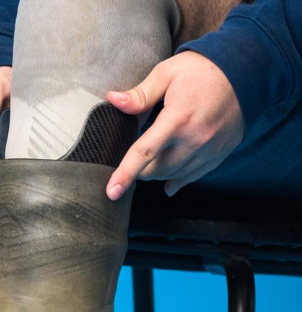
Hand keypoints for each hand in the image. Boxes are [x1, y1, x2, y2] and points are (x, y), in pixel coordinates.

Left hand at [105, 51, 243, 199]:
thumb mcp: (167, 73)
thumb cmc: (203, 69)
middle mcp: (195, 139)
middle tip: (133, 159)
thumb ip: (140, 94)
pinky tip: (169, 184)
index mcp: (177, 119)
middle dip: (139, 170)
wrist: (248, 70)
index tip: (111, 192)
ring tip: (150, 163)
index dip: (125, 174)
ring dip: (157, 174)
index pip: (144, 153)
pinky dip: (178, 180)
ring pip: (174, 176)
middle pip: (156, 170)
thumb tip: (113, 100)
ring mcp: (210, 148)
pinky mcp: (221, 152)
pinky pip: (194, 176)